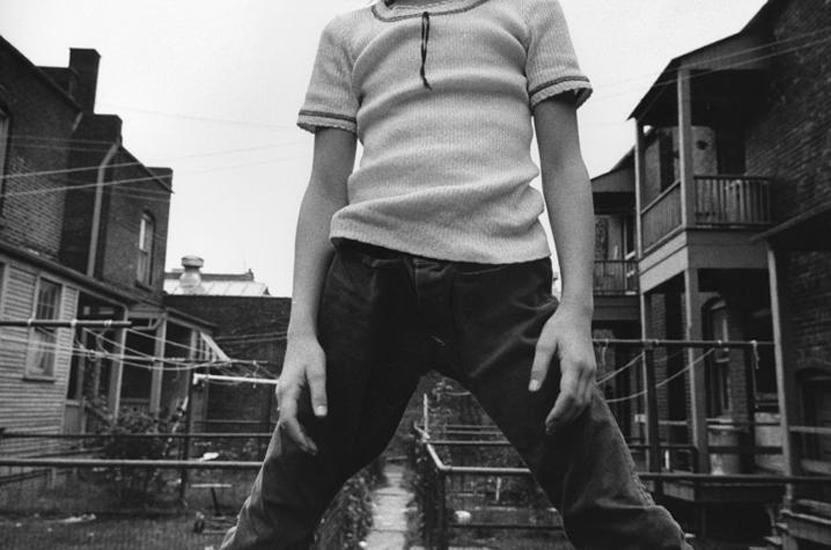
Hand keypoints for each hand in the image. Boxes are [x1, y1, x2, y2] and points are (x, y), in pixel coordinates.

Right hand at [275, 333, 327, 454]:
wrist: (301, 339)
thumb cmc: (311, 354)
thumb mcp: (319, 372)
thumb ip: (320, 394)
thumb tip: (321, 418)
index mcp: (287, 391)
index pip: (289, 420)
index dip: (299, 436)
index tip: (310, 447)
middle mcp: (281, 394)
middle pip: (286, 423)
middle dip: (299, 439)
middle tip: (314, 451)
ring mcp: (282, 394)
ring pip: (286, 419)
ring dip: (298, 433)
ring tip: (312, 445)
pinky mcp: (286, 392)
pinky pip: (289, 413)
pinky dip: (297, 424)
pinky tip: (307, 429)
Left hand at [528, 305, 595, 432]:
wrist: (577, 315)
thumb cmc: (558, 327)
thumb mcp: (543, 344)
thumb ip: (539, 367)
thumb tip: (532, 390)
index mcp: (575, 364)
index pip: (568, 395)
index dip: (559, 412)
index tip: (547, 423)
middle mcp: (587, 370)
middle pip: (578, 403)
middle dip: (564, 419)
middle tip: (549, 430)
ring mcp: (592, 371)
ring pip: (585, 402)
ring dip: (571, 416)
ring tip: (556, 425)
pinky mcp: (591, 371)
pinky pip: (587, 395)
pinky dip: (577, 407)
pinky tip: (566, 413)